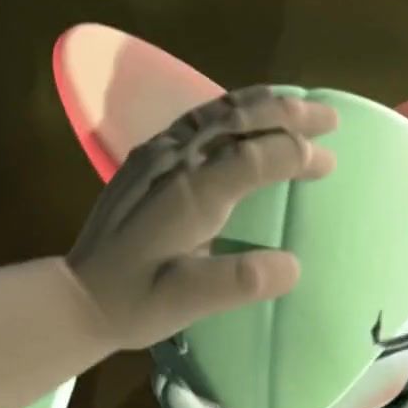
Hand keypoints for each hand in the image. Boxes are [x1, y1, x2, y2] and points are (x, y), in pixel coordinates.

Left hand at [67, 85, 338, 349]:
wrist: (77, 296)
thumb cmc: (134, 303)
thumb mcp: (186, 303)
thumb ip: (237, 282)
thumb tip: (292, 266)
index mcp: (190, 194)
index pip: (254, 155)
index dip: (295, 154)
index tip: (327, 164)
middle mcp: (174, 162)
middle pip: (238, 118)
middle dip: (289, 114)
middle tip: (330, 118)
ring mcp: (156, 155)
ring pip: (215, 110)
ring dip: (261, 104)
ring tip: (297, 105)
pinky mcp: (144, 159)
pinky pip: (195, 118)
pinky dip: (231, 109)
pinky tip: (243, 117)